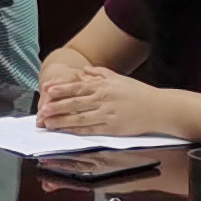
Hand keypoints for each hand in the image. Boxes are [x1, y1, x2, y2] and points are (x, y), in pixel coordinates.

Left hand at [37, 63, 157, 134]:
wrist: (159, 108)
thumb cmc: (139, 93)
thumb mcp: (119, 78)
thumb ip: (100, 74)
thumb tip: (85, 70)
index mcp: (104, 86)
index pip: (78, 86)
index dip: (61, 89)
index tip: (47, 90)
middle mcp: (104, 99)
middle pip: (75, 102)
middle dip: (56, 106)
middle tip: (42, 110)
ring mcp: (108, 114)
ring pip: (80, 117)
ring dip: (62, 120)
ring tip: (48, 122)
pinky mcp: (113, 128)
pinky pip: (91, 129)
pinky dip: (77, 130)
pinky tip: (66, 130)